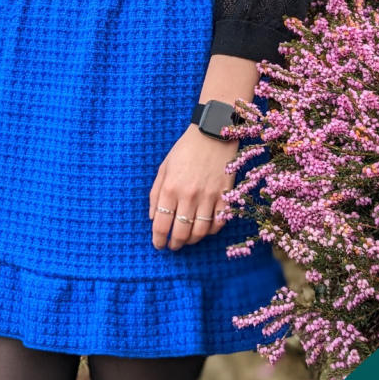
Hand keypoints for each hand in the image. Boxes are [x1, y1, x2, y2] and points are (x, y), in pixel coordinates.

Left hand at [149, 124, 239, 249]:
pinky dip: (211, 231)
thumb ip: (155, 194)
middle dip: (175, 244)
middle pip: (181, 232)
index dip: (158, 239)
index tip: (159, 244)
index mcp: (170, 188)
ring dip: (192, 240)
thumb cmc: (185, 150)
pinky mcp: (225, 195)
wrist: (213, 133)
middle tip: (173, 246)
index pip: (161, 224)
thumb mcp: (164, 168)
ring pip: (200, 231)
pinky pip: (219, 223)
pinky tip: (205, 229)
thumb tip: (153, 218)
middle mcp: (188, 195)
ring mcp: (209, 197)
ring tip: (188, 239)